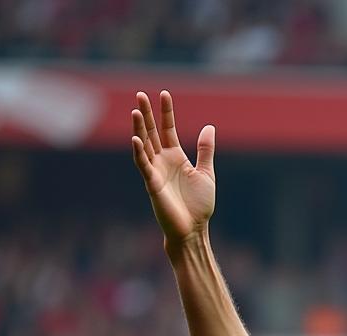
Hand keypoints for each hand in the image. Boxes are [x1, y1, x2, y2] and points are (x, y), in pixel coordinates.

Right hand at [132, 90, 214, 247]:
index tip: (164, 94)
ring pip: (145, 145)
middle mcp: (163, 161)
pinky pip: (143, 165)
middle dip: (148, 114)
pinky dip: (139, 152)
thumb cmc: (199, 205)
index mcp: (176, 157)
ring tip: (137, 111)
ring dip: (140, 128)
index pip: (168, 129)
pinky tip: (136, 138)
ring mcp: (156, 171)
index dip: (166, 113)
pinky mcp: (152, 184)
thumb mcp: (206, 174)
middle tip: (141, 94)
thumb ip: (205, 151)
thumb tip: (209, 127)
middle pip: (153, 133)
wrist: (193, 229)